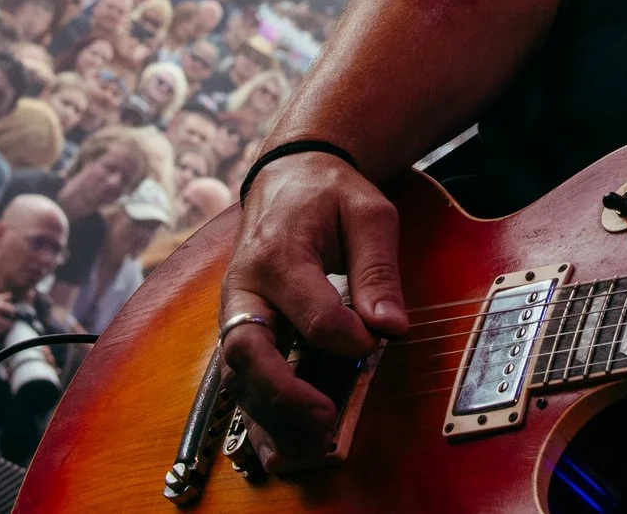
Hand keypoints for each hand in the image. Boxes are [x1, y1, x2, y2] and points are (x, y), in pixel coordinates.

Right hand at [218, 153, 407, 471]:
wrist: (287, 177)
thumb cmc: (330, 195)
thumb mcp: (369, 212)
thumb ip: (378, 267)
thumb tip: (391, 326)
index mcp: (279, 253)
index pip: (311, 308)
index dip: (347, 335)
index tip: (377, 341)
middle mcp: (245, 288)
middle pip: (247, 350)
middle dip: (284, 391)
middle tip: (326, 416)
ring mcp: (236, 313)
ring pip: (237, 375)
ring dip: (270, 414)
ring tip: (311, 441)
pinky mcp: (239, 331)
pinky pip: (240, 380)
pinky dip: (257, 417)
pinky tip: (279, 448)